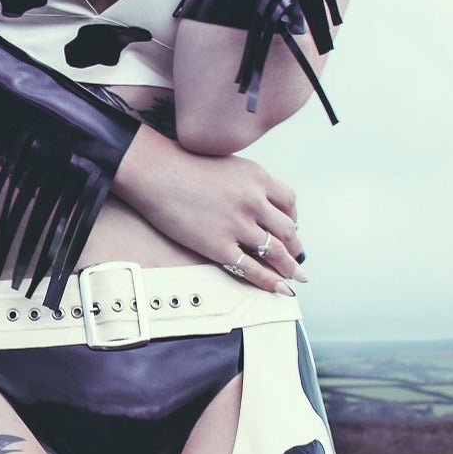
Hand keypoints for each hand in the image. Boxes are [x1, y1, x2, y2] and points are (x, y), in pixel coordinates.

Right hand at [114, 128, 304, 291]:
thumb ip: (247, 183)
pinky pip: (251, 269)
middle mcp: (254, 201)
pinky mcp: (218, 246)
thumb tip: (257, 202)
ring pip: (276, 252)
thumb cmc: (184, 165)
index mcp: (258, 177)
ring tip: (295, 277)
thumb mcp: (228, 165)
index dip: (294, 218)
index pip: (290, 203)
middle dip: (295, 247)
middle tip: (297, 257)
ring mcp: (237, 225)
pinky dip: (269, 281)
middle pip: (289, 230)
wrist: (155, 172)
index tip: (291, 228)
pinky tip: (279, 288)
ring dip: (289, 268)